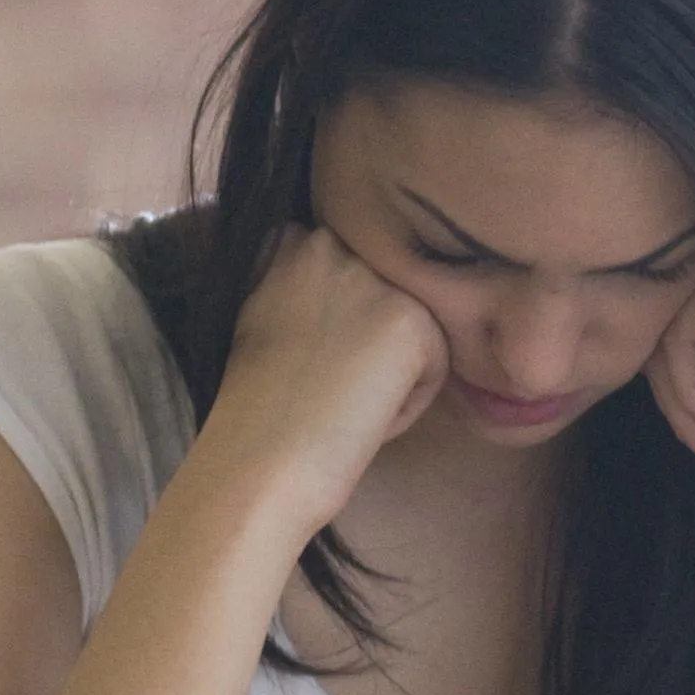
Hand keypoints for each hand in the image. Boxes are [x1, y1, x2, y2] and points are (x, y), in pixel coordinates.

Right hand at [198, 225, 448, 530]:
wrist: (262, 456)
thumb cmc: (258, 408)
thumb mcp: (263, 317)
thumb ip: (303, 285)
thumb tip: (352, 298)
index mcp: (293, 239)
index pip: (350, 266)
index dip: (340, 316)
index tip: (312, 357)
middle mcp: (335, 244)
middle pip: (388, 293)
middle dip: (373, 335)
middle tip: (330, 384)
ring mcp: (375, 278)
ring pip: (415, 327)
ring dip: (392, 367)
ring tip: (342, 400)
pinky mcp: (412, 319)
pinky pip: (436, 366)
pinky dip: (407, 403)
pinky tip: (362, 416)